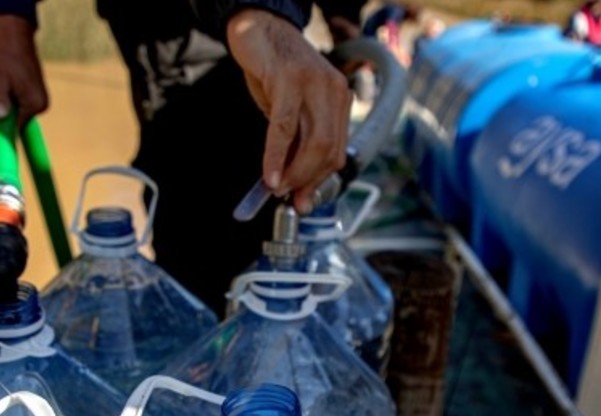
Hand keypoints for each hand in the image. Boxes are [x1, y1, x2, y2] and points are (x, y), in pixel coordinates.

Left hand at [0, 15, 47, 125]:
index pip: (13, 130)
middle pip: (11, 123)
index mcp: (35, 105)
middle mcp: (40, 106)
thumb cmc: (3, 55)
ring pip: (10, 114)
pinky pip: (13, 106)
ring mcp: (36, 100)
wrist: (11, 35)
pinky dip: (1, 99)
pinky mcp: (30, 95)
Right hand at [227, 9, 350, 212]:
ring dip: (294, 172)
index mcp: (341, 100)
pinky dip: (276, 156)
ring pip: (313, 142)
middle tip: (287, 197)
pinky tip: (268, 174)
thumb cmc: (274, 71)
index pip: (337, 151)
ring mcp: (315, 84)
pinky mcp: (290, 79)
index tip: (302, 200)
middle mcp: (335, 91)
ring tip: (277, 187)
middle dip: (308, 181)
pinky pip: (284, 127)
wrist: (259, 29)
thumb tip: (289, 182)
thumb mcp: (289, 110)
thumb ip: (295, 142)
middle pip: (329, 150)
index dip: (319, 180)